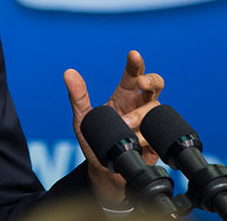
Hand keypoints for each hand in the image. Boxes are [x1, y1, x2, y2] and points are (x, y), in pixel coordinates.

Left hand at [64, 50, 164, 204]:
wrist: (106, 172)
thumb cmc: (95, 141)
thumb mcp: (83, 119)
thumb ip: (78, 97)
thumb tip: (68, 73)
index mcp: (125, 95)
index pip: (133, 74)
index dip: (135, 63)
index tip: (133, 55)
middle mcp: (140, 105)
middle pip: (156, 84)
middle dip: (152, 80)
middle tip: (141, 83)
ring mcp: (150, 122)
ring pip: (154, 109)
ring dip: (139, 117)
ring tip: (124, 125)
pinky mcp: (156, 140)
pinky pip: (158, 133)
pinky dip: (145, 137)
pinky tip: (136, 143)